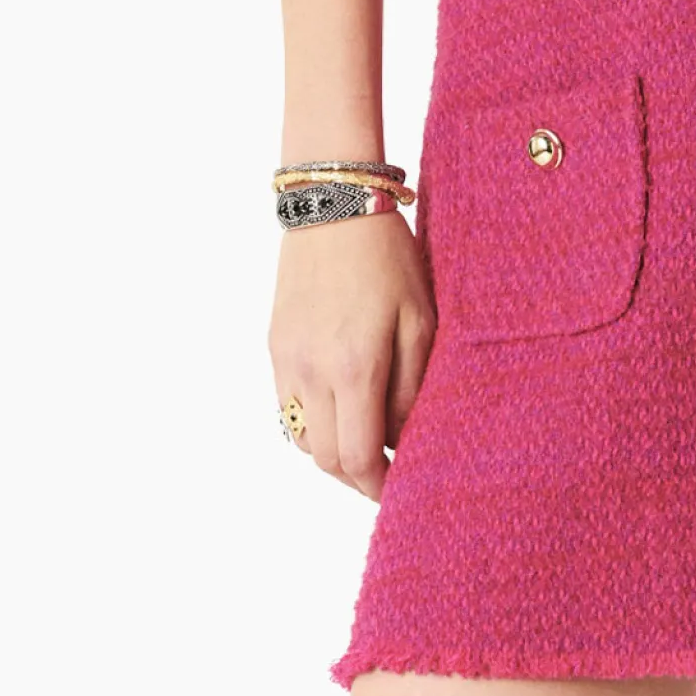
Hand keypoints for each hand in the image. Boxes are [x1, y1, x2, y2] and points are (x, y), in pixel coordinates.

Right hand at [270, 210, 436, 500]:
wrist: (333, 205)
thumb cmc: (387, 257)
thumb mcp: (420, 318)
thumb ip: (411, 385)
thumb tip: (403, 435)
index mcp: (354, 368)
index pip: (359, 458)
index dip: (379, 485)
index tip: (400, 489)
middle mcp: (312, 373)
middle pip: (327, 460)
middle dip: (357, 477)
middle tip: (386, 475)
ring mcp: (287, 361)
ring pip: (304, 440)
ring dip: (333, 454)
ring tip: (365, 444)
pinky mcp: (275, 346)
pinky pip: (288, 409)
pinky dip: (313, 425)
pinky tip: (339, 410)